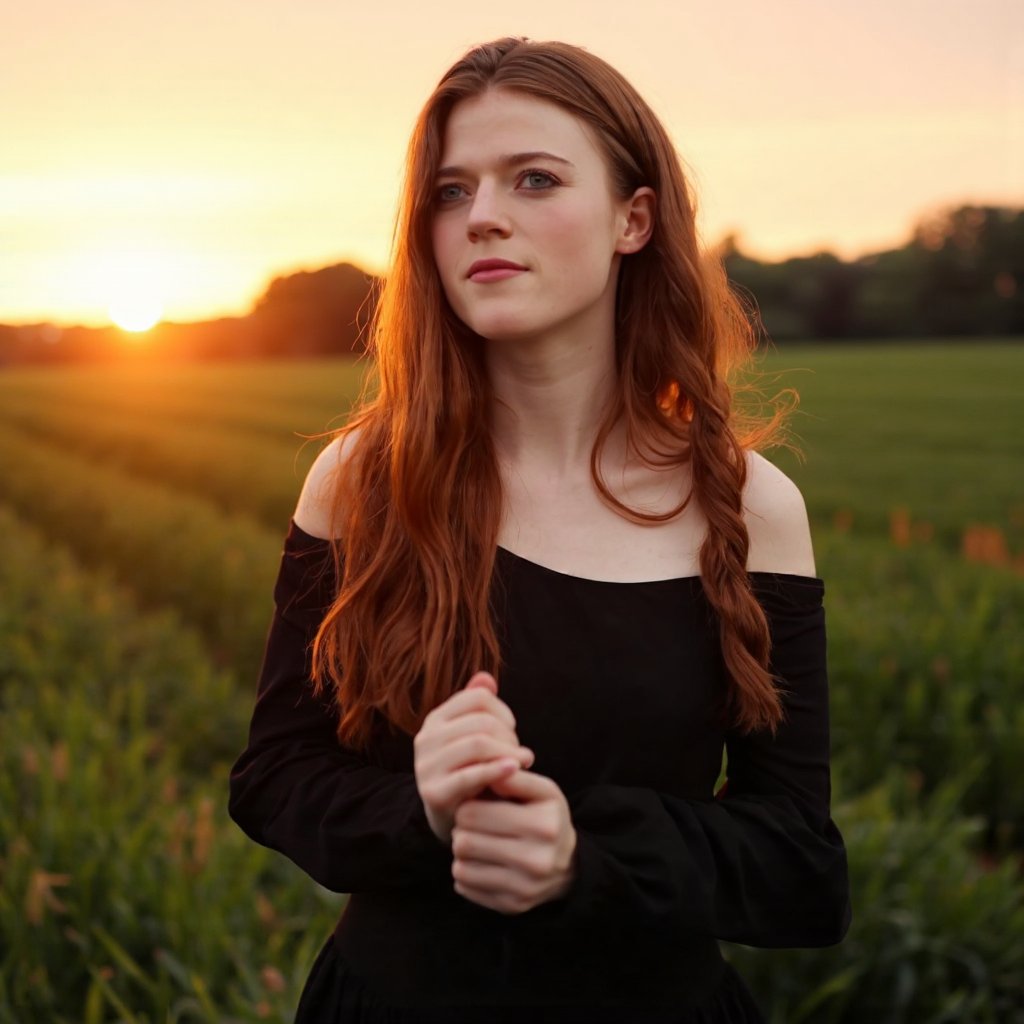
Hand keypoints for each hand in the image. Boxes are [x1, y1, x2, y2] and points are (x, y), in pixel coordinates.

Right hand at [414, 672, 534, 845]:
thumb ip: (478, 706)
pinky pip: (471, 775)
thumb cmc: (470, 771)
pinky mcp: (434, 792)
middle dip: (508, 736)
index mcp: (436, 719)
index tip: (512, 730)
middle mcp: (426, 738)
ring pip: (477, 744)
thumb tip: (486, 677)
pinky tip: (515, 770)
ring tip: (523, 763)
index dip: (503, 711)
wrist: (454, 818)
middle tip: (521, 753)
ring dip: (507, 752)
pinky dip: (497, 770)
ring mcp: (426, 765)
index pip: (477, 698)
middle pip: (480, 721)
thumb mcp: (473, 736)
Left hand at [451, 767, 577, 914]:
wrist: (569, 866)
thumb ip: (515, 778)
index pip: (473, 814)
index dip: (467, 806)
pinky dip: (467, 873)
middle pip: (464, 842)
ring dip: (462, 853)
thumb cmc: (548, 819)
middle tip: (470, 826)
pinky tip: (481, 863)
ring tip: (475, 843)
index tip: (475, 806)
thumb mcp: (543, 791)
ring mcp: (524, 888)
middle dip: (462, 830)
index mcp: (543, 825)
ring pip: (461, 867)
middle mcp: (536, 860)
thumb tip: (488, 771)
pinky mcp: (512, 906)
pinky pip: (466, 888)